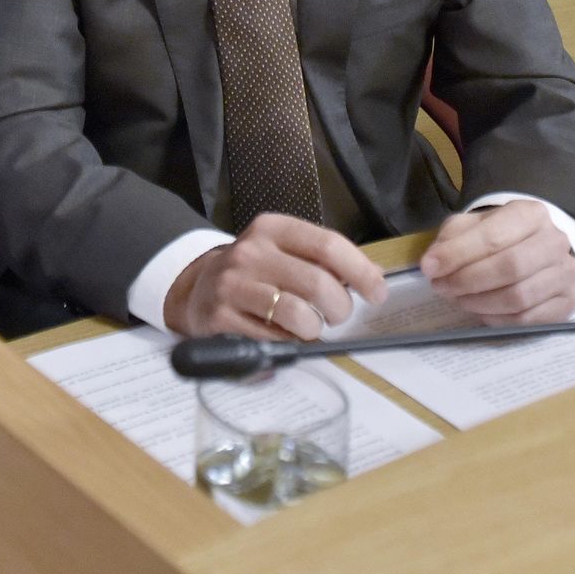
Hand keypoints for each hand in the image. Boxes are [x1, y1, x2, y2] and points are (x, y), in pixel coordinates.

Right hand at [162, 214, 385, 340]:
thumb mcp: (284, 251)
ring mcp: (233, 285)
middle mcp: (250, 252)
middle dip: (340, 308)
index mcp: (271, 229)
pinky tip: (281, 335)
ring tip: (309, 328)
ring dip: (314, 330)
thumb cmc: (256, 272)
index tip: (377, 292)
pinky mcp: (221, 317)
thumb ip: (324, 260)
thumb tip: (373, 278)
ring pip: (297, 315)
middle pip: (318, 283)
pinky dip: (287, 344)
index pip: (328, 245)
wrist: (197, 288)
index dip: (361, 271)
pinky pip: (273, 340)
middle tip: (338, 316)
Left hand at [420, 201, 574, 323]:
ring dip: (480, 303)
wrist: (533, 246)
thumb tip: (432, 264)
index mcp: (531, 214)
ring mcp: (566, 273)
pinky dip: (499, 319)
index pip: (493, 237)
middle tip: (441, 287)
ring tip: (457, 298)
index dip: (457, 255)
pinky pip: (530, 319)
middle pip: (510, 268)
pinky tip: (481, 312)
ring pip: (519, 297)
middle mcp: (556, 241)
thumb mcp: (470, 226)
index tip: (429, 268)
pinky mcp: (569, 302)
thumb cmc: (497, 235)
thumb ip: (450, 240)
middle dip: (468, 281)